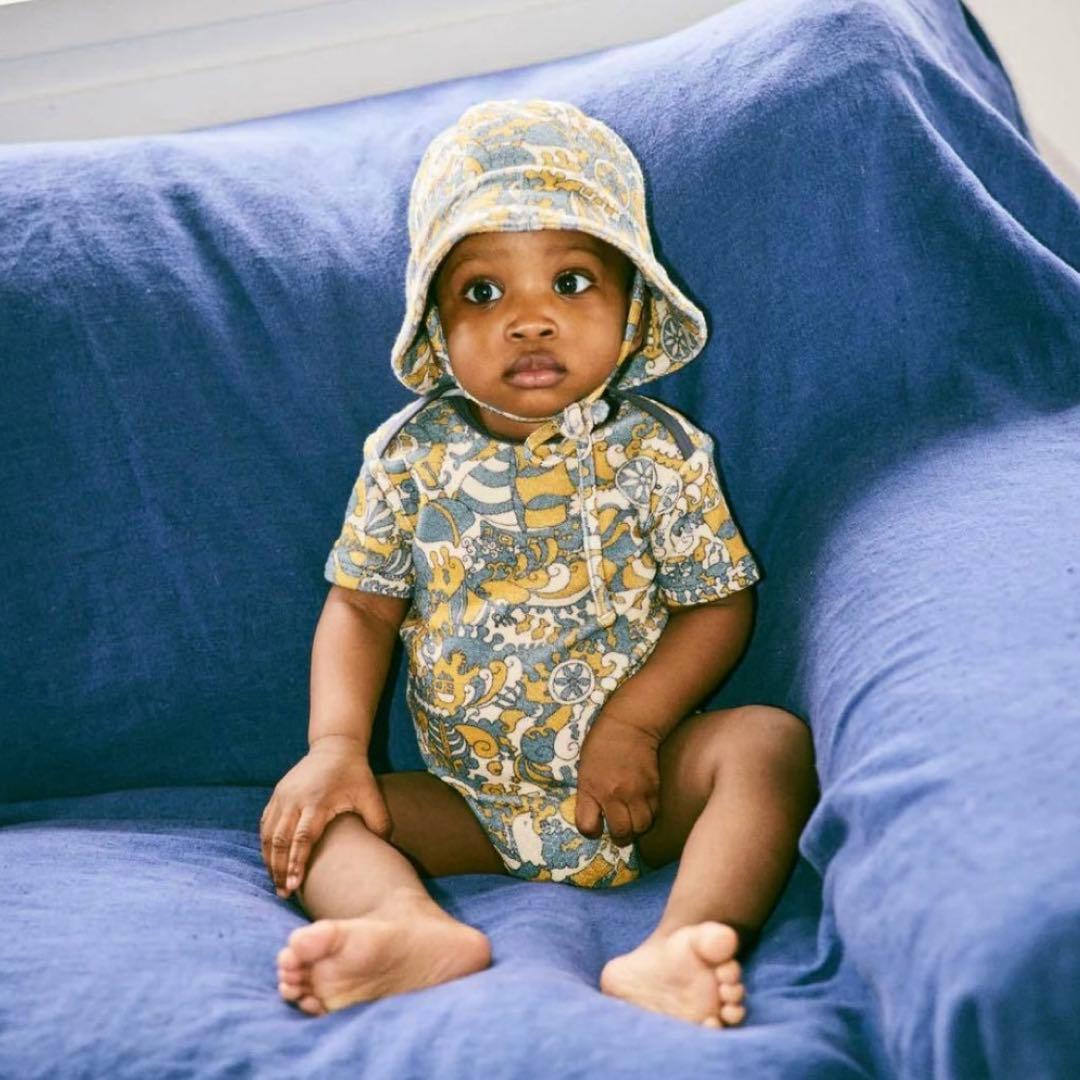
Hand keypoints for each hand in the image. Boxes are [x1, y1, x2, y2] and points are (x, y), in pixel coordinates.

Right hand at [259, 735, 392, 898]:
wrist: (335, 745)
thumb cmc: (355, 773)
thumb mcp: (370, 794)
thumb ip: (379, 821)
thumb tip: (384, 849)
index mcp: (317, 801)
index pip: (302, 838)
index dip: (296, 863)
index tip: (295, 886)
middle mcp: (295, 799)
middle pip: (280, 840)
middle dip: (279, 869)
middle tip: (284, 894)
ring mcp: (282, 796)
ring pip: (268, 835)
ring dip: (270, 860)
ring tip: (277, 884)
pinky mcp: (277, 795)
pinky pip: (265, 825)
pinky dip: (266, 845)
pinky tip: (271, 862)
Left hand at [575, 714, 661, 845]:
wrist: (630, 724)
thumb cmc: (601, 743)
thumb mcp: (585, 768)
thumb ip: (588, 793)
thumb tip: (594, 816)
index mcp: (590, 787)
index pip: (588, 826)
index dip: (591, 831)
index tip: (594, 827)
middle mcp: (614, 794)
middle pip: (621, 832)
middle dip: (619, 836)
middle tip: (618, 831)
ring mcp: (636, 792)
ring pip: (641, 827)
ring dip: (636, 828)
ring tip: (632, 821)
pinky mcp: (654, 788)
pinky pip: (654, 814)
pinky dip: (649, 816)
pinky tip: (642, 809)